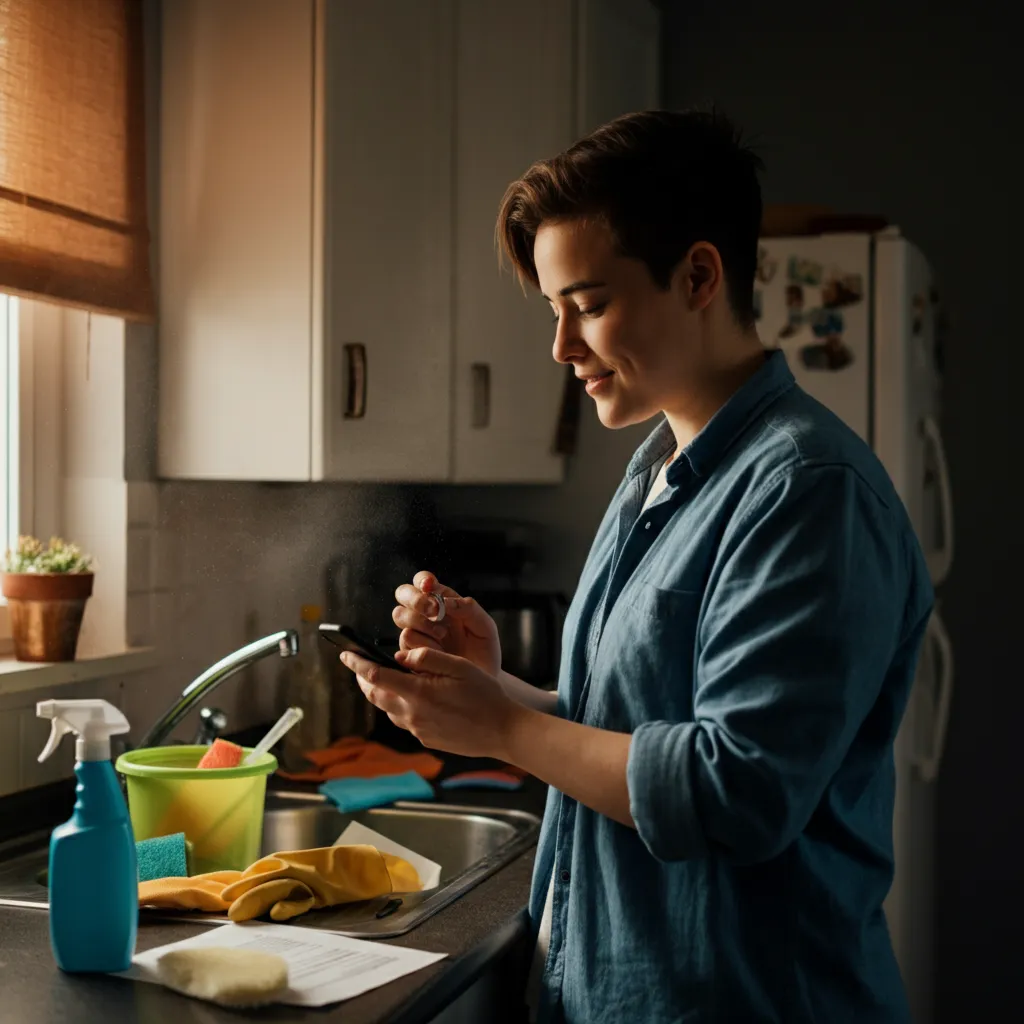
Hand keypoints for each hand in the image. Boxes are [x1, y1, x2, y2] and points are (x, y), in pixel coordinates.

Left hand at [341, 646, 522, 758]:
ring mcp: (419, 730)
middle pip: (375, 695)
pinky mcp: (426, 739)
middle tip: (356, 666)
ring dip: (381, 693)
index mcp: (419, 693)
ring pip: (388, 709)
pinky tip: (409, 697)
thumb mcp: (459, 666)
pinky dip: (398, 706)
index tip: (345, 654)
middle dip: (362, 679)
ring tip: (381, 678)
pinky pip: (404, 720)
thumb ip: (426, 658)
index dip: (357, 664)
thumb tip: (400, 656)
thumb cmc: (485, 695)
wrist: (503, 731)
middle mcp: (413, 715)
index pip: (376, 676)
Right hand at [392, 571, 500, 676]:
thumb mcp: (485, 627)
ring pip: (401, 616)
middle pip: (403, 594)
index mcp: (442, 602)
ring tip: (443, 635)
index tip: (430, 586)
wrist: (482, 682)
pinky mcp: (410, 653)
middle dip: (416, 599)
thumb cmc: (484, 651)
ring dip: (421, 622)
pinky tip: (439, 652)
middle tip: (434, 610)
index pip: (423, 581)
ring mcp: (417, 634)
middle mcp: (425, 615)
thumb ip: (470, 608)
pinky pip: (405, 641)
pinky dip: (422, 643)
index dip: (422, 580)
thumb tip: (444, 601)